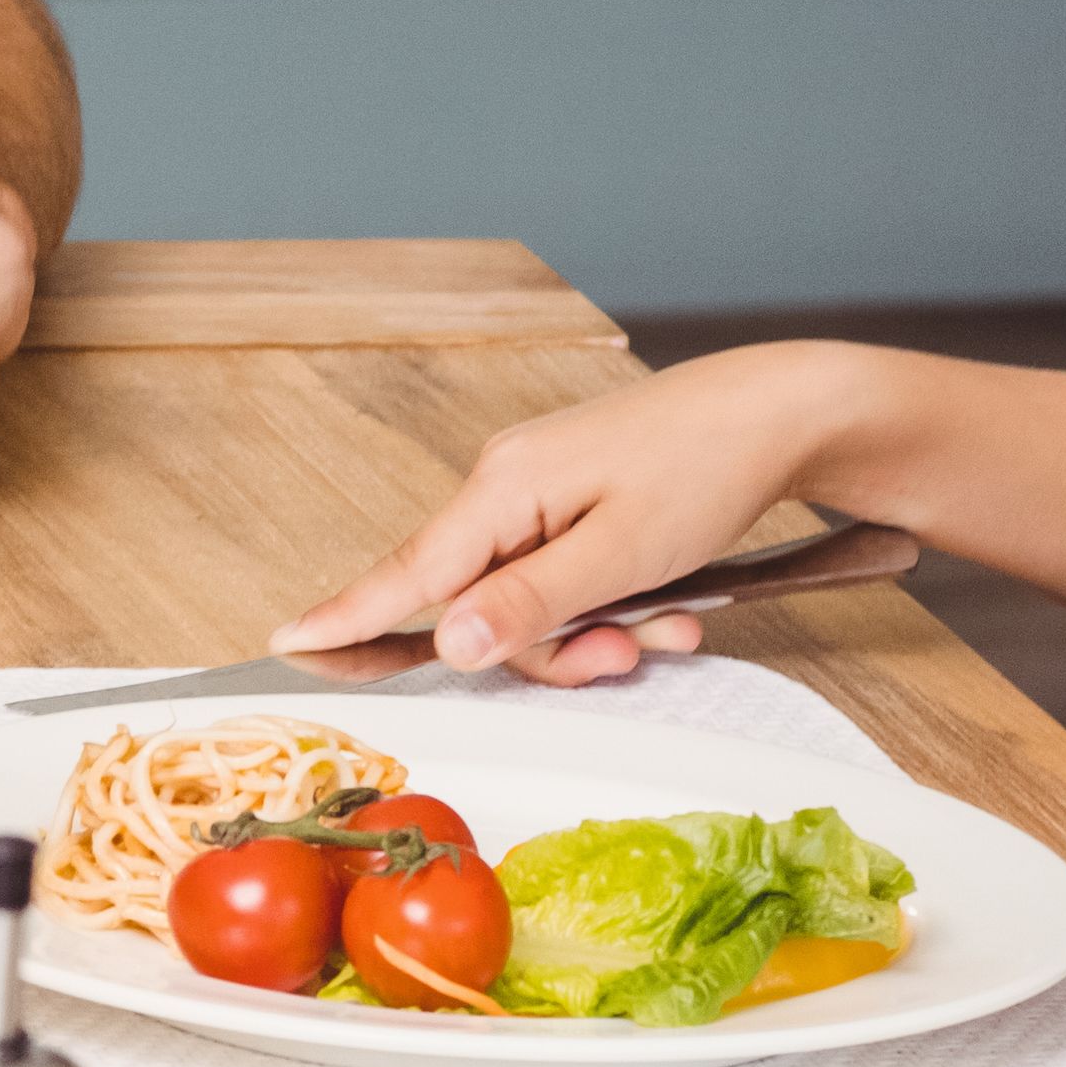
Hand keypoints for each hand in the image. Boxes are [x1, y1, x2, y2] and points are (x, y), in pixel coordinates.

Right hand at [272, 342, 865, 679]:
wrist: (783, 413)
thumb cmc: (708, 468)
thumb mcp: (624, 554)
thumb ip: (531, 603)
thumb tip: (446, 644)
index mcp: (503, 489)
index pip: (404, 571)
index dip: (345, 617)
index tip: (282, 645)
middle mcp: (505, 488)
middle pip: (479, 608)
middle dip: (551, 649)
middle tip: (625, 653)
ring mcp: (539, 496)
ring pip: (528, 604)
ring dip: (594, 635)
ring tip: (667, 624)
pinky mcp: (573, 505)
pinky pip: (563, 581)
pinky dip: (610, 608)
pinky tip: (668, 606)